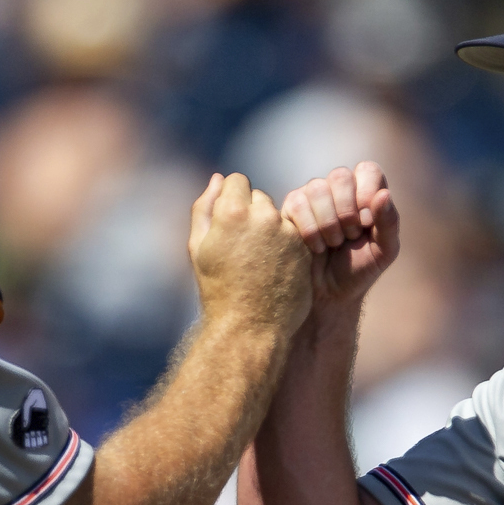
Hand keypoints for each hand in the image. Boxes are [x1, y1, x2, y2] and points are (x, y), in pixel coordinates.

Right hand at [187, 171, 313, 336]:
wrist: (249, 326)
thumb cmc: (217, 288)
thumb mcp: (198, 247)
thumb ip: (205, 207)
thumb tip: (218, 178)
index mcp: (232, 212)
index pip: (237, 181)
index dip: (230, 199)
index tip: (228, 222)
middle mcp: (263, 215)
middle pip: (258, 197)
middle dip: (250, 213)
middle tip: (242, 247)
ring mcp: (288, 231)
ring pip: (278, 216)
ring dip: (269, 228)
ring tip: (258, 261)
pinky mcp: (305, 247)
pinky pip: (293, 234)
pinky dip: (285, 245)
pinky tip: (274, 268)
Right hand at [279, 160, 399, 315]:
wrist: (330, 294)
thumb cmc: (360, 269)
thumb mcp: (384, 251)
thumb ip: (389, 223)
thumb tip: (383, 194)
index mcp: (366, 191)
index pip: (368, 170)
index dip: (366, 193)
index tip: (367, 223)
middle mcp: (340, 188)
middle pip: (340, 176)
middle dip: (347, 212)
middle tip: (350, 236)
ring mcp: (314, 196)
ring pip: (317, 188)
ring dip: (328, 224)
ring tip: (333, 244)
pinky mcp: (292, 208)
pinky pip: (297, 204)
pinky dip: (310, 230)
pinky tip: (316, 247)